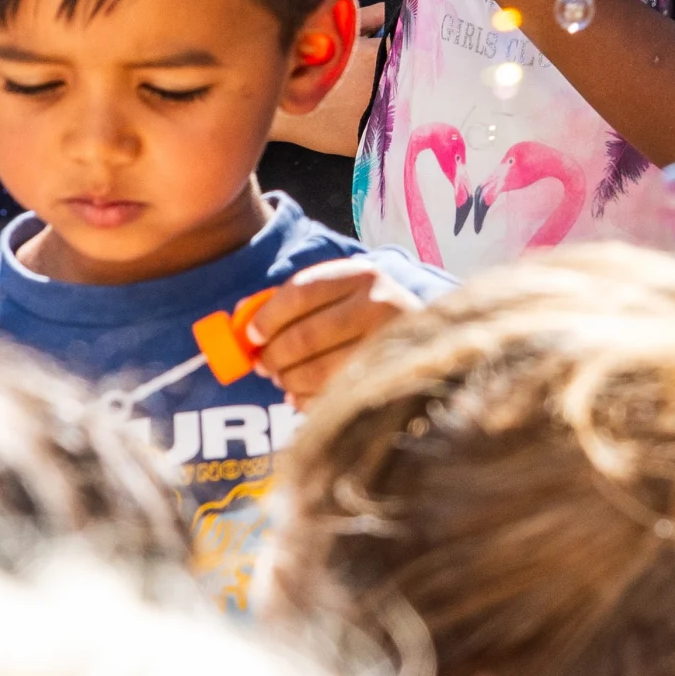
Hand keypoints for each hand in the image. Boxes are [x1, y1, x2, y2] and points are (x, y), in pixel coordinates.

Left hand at [243, 260, 415, 402]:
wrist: (432, 340)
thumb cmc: (366, 317)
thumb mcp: (339, 296)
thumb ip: (294, 303)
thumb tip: (242, 322)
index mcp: (361, 276)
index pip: (300, 293)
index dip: (268, 318)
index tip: (252, 336)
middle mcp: (380, 305)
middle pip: (305, 336)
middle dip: (274, 356)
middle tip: (263, 366)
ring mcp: (387, 346)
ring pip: (317, 370)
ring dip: (288, 380)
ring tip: (282, 380)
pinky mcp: (389, 379)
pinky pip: (334, 395)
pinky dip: (306, 399)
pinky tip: (301, 395)